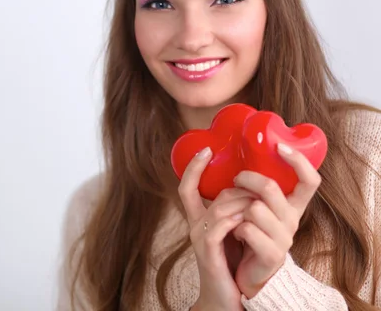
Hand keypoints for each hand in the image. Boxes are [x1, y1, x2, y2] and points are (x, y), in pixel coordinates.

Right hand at [179, 147, 256, 310]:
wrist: (226, 297)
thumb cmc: (233, 265)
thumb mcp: (233, 234)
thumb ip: (237, 213)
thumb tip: (254, 193)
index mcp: (200, 219)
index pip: (187, 187)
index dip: (193, 168)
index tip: (206, 150)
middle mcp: (195, 225)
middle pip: (215, 195)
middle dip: (241, 190)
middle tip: (260, 194)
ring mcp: (199, 237)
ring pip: (220, 208)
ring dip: (244, 204)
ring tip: (260, 208)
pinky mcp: (206, 251)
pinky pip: (218, 227)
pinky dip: (234, 220)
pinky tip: (246, 222)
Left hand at [232, 143, 321, 298]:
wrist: (246, 275)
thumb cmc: (247, 235)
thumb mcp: (254, 208)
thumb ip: (253, 188)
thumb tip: (233, 154)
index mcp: (292, 206)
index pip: (310, 180)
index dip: (299, 162)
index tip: (280, 146)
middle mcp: (293, 220)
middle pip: (270, 187)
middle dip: (245, 178)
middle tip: (235, 180)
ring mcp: (285, 238)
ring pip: (254, 208)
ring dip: (237, 209)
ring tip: (235, 217)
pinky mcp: (273, 254)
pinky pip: (247, 229)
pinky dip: (235, 228)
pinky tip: (235, 234)